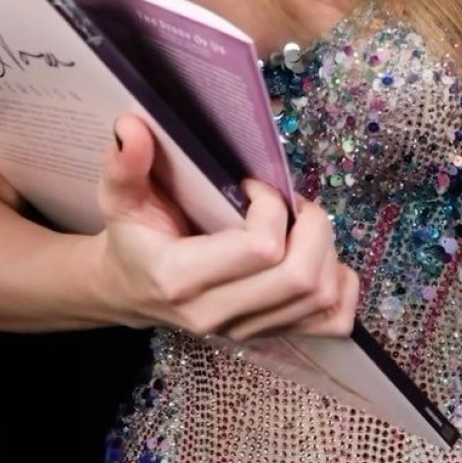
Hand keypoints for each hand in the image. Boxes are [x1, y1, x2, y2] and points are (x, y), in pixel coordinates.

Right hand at [97, 112, 358, 339]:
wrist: (130, 290)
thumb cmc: (133, 236)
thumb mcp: (120, 197)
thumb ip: (125, 164)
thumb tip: (131, 125)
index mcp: (180, 278)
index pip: (261, 249)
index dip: (271, 206)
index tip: (252, 186)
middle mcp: (217, 314)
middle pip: (301, 278)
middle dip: (312, 226)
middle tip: (292, 203)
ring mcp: (246, 332)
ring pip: (321, 298)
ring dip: (326, 249)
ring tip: (300, 224)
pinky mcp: (269, 336)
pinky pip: (331, 322)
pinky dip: (341, 286)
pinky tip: (319, 257)